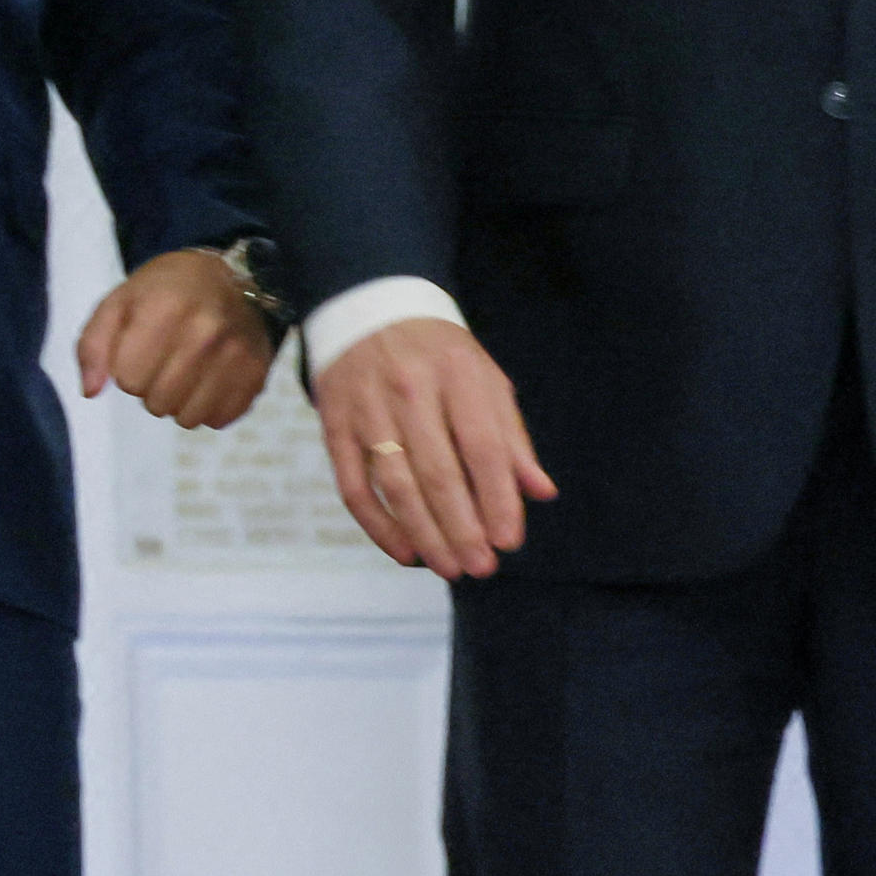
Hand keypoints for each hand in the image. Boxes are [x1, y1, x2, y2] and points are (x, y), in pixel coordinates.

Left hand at [72, 247, 283, 431]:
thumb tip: (90, 391)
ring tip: (182, 371)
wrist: (232, 277)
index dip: (126, 370)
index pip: (128, 379)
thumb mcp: (118, 302)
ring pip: (188, 418)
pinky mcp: (257, 375)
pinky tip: (207, 380)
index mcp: (164, 309)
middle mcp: (205, 333)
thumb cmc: (166, 290)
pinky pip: (218, 419)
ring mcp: (236, 356)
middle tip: (161, 361)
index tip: (137, 352)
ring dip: (177, 403)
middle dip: (150, 388)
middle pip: (158, 402)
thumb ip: (93, 345)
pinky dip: (207, 407)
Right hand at [314, 315, 555, 577]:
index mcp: (457, 377)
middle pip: (437, 471)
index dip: (497, 498)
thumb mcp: (485, 380)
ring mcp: (367, 407)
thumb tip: (540, 493)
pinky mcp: (335, 423)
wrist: (367, 308)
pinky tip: (403, 550)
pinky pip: (352, 483)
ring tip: (448, 567)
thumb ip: (511, 437)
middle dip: (462, 527)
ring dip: (423, 533)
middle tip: (481, 568)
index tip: (509, 541)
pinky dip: (376, 523)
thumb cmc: (439, 355)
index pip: (481, 447)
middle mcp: (409, 390)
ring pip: (395, 483)